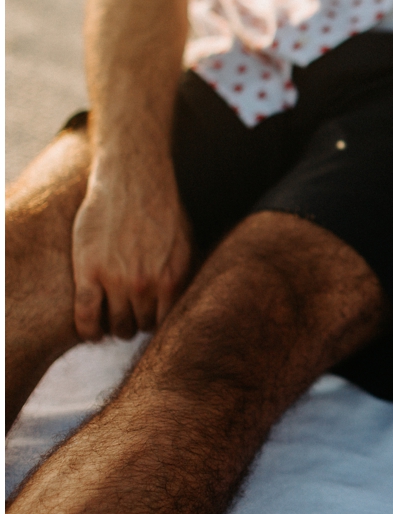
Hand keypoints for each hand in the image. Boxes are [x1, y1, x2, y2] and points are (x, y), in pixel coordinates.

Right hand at [71, 153, 190, 339]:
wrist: (133, 181)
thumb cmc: (162, 210)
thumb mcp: (185, 243)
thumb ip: (183, 274)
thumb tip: (183, 301)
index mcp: (172, 278)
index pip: (165, 321)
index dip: (155, 323)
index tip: (148, 321)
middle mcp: (146, 284)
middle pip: (139, 325)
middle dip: (134, 324)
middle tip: (127, 320)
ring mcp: (115, 279)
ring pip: (115, 324)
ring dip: (113, 328)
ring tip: (110, 324)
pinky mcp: (88, 271)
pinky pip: (85, 316)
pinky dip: (87, 330)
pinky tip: (90, 332)